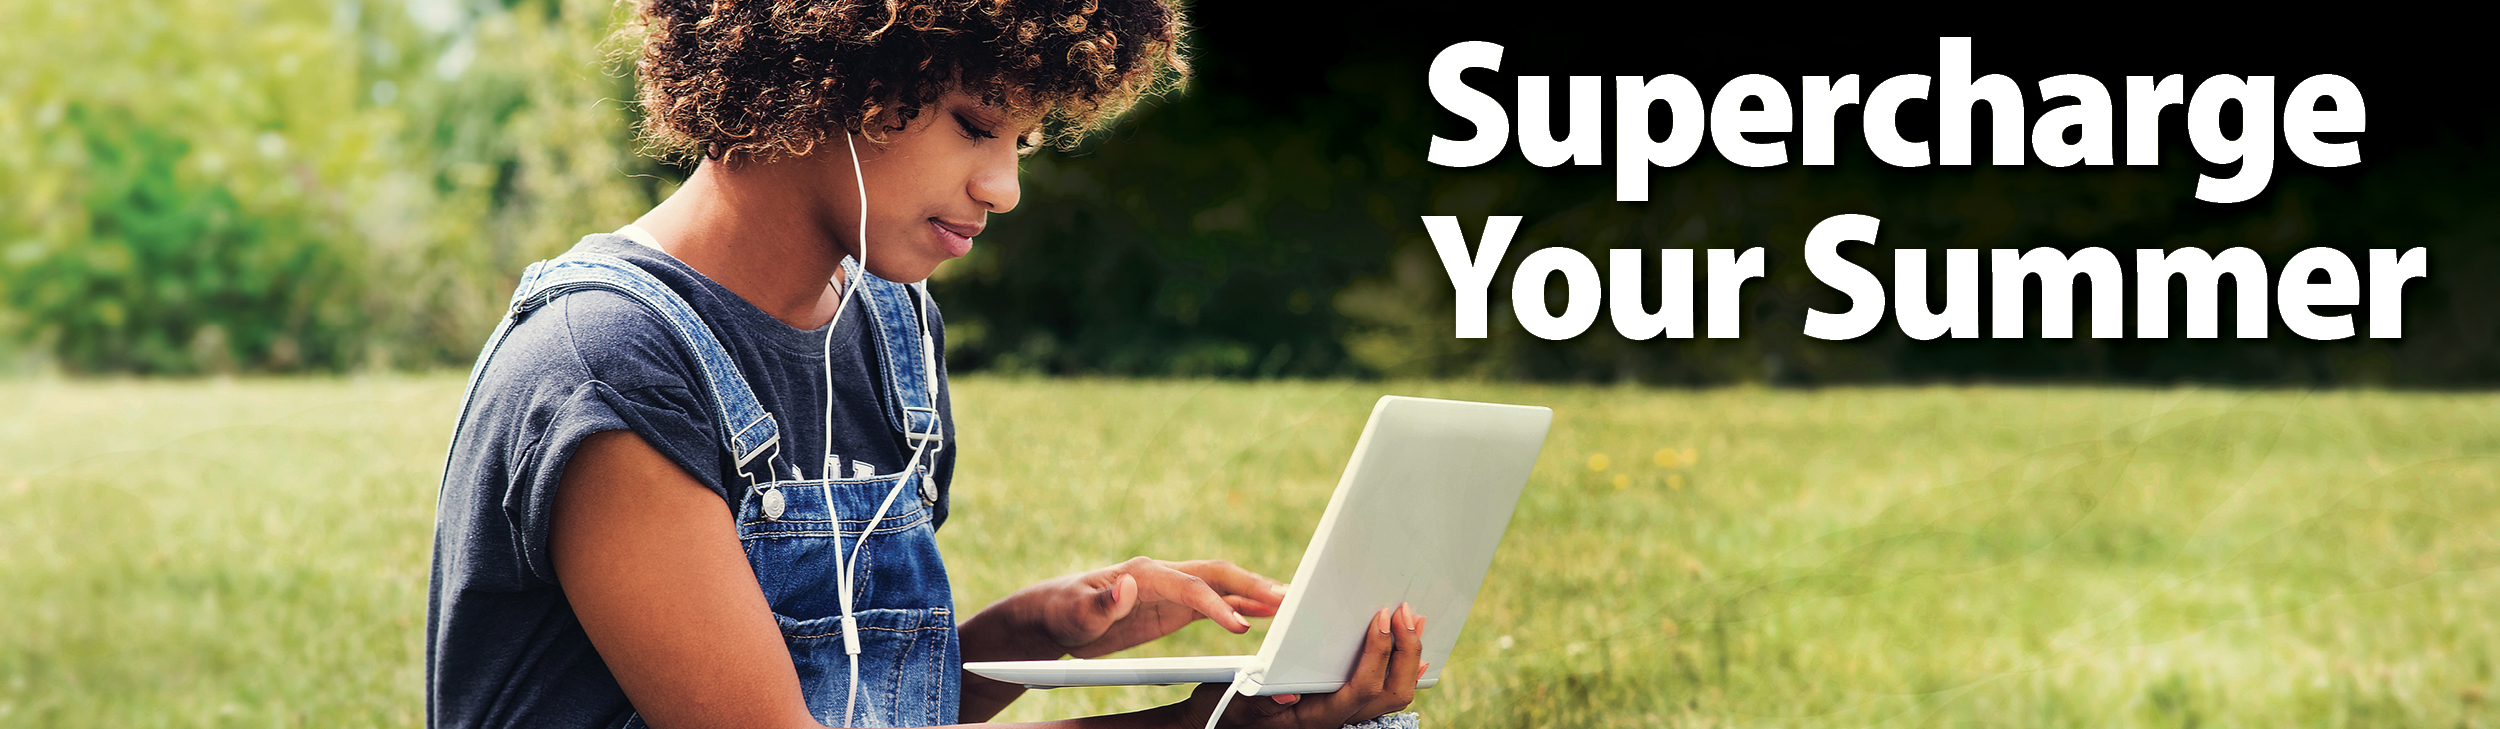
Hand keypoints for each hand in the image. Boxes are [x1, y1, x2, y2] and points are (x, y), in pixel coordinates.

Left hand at [1020, 556, 1289, 658]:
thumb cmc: (1061, 611)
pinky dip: (1242, 606)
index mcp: (1143, 573)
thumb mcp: (1074, 612)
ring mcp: (1172, 590)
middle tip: (1288, 599)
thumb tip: (1128, 584)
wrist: (1053, 612)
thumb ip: (1101, 602)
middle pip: (1217, 575)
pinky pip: (1216, 602)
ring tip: (1292, 604)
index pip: (1190, 586)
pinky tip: (1266, 614)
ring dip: (1255, 593)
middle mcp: (1163, 576)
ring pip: (1223, 585)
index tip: (1239, 626)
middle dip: (1253, 585)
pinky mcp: (1174, 606)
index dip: (1216, 604)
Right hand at [1179, 603, 1427, 728]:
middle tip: (1407, 613)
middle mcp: (1339, 718)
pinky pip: (1387, 689)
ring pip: (1394, 692)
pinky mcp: (1347, 701)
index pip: (1361, 689)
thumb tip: (1285, 694)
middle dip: (1405, 652)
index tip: (1379, 618)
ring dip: (1410, 656)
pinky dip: (1403, 665)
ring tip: (1416, 621)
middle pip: (1391, 693)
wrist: (1226, 723)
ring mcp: (1347, 712)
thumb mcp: (1236, 705)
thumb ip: (1258, 701)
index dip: (1377, 653)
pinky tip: (1412, 645)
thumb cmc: (1229, 712)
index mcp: (1317, 717)